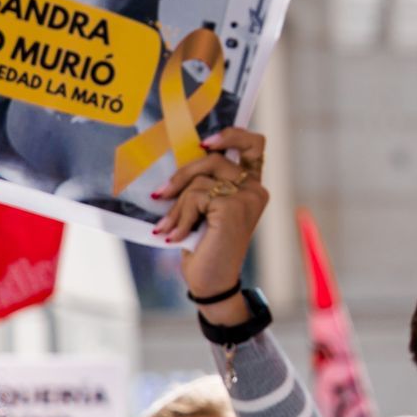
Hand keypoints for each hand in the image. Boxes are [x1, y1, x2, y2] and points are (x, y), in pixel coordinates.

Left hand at [152, 127, 267, 325]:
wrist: (211, 283)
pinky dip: (180, 217)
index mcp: (250, 186)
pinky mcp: (233, 208)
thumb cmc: (204, 247)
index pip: (254, 145)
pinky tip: (176, 237)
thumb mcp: (203, 209)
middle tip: (161, 194)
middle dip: (182, 174)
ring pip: (200, 179)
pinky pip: (195, 197)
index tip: (206, 143)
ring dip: (177, 205)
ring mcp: (247, 198)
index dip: (232, 134)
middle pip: (214, 158)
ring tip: (168, 227)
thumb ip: (202, 185)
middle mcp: (255, 189)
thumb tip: (177, 162)